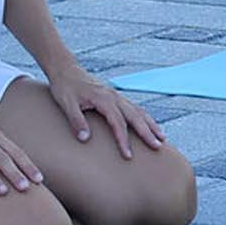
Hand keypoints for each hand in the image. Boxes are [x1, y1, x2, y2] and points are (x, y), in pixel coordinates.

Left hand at [48, 62, 165, 160]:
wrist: (65, 69)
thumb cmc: (64, 87)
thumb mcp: (66, 104)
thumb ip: (76, 120)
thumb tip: (84, 139)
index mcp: (103, 99)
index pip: (117, 122)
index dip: (123, 140)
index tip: (128, 155)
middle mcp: (114, 96)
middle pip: (135, 116)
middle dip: (147, 132)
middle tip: (157, 147)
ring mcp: (116, 96)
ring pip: (138, 111)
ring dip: (150, 124)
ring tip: (162, 138)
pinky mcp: (115, 96)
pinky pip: (134, 107)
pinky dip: (145, 117)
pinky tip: (150, 125)